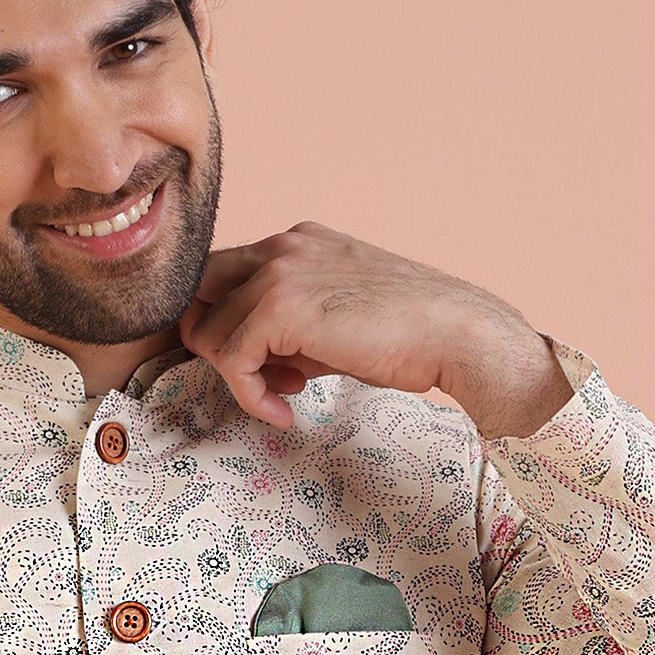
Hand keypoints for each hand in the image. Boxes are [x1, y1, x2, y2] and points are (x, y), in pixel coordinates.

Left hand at [178, 221, 571, 437]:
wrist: (457, 334)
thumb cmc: (409, 335)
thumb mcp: (335, 321)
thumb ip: (287, 329)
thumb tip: (248, 362)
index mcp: (297, 242)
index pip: (221, 277)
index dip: (229, 327)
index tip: (272, 368)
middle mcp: (281, 246)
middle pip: (197, 292)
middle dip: (215, 344)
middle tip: (262, 381)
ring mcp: (278, 272)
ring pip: (206, 329)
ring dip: (237, 376)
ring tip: (286, 396)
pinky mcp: (280, 307)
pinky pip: (230, 358)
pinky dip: (248, 396)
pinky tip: (284, 412)